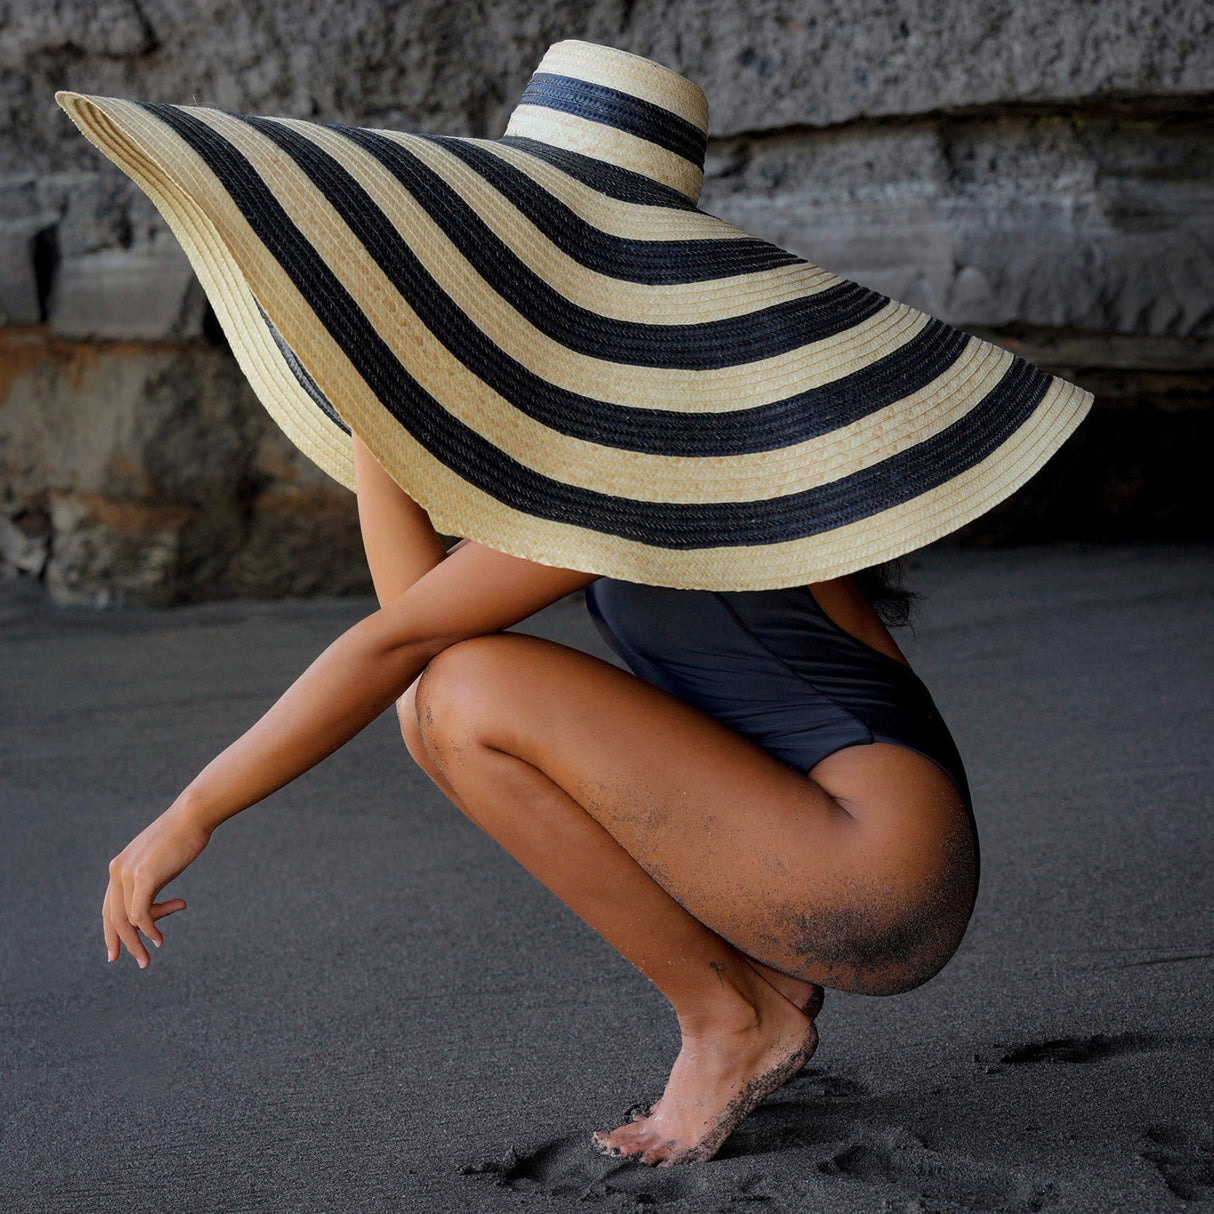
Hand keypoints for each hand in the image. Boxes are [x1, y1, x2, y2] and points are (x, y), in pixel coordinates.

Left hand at [103, 803, 210, 967]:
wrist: (192, 817)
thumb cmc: (183, 837)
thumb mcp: (160, 864)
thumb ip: (150, 882)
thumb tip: (151, 905)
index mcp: (118, 867)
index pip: (108, 907)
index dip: (111, 933)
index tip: (116, 953)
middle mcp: (117, 871)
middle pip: (113, 918)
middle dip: (124, 943)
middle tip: (139, 962)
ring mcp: (128, 873)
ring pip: (126, 920)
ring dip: (139, 941)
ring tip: (152, 953)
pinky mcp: (143, 877)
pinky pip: (140, 914)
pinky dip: (149, 930)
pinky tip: (159, 939)